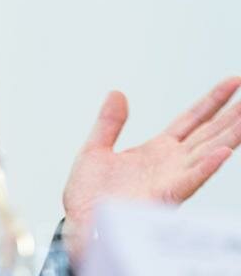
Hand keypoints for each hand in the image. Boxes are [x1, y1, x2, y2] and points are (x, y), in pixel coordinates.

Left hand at [62, 77, 240, 263]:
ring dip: (228, 135)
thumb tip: (117, 93)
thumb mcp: (95, 149)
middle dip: (231, 114)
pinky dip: (206, 166)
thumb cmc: (88, 196)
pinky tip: (223, 152)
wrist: (79, 222)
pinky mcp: (163, 196)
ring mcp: (170, 179)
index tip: (232, 83)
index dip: (211, 102)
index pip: (191, 120)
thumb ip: (109, 122)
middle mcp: (170, 164)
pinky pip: (189, 179)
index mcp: (157, 151)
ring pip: (207, 153)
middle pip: (208, 133)